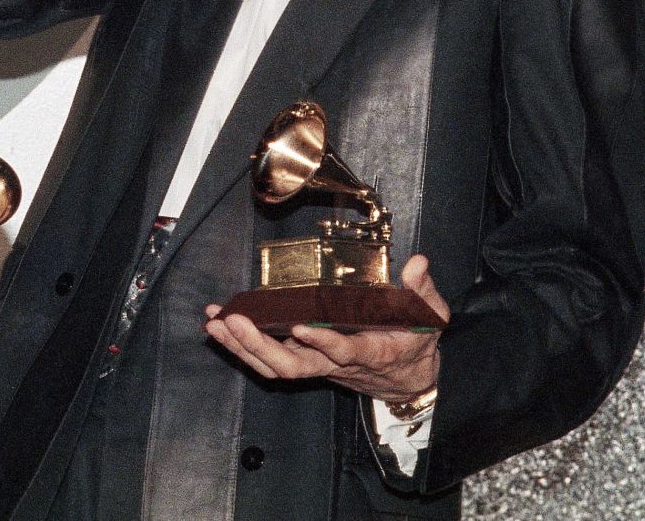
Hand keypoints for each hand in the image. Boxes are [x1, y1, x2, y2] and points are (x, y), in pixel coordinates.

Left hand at [202, 254, 449, 403]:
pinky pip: (269, 361)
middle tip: (233, 321)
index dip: (323, 341)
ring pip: (275, 367)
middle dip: (259, 345)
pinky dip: (242, 346)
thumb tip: (418, 262)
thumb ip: (423, 291)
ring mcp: (319, 365)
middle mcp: (338, 363)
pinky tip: (220, 328)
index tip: (300, 325)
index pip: (345, 351)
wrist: (409, 381)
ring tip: (215, 324)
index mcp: (370, 351)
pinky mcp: (306, 361)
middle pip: (294, 366)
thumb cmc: (416, 343)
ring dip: (242, 347)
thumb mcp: (429, 317)